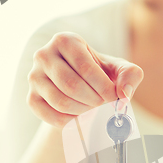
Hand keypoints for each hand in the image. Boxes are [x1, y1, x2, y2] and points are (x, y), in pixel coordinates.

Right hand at [27, 32, 143, 126]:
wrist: (83, 87)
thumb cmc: (103, 74)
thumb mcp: (121, 70)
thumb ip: (130, 76)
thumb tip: (124, 95)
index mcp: (66, 41)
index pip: (85, 68)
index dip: (103, 88)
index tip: (114, 98)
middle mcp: (44, 55)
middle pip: (71, 85)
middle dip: (94, 101)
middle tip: (104, 106)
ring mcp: (34, 77)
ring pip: (60, 101)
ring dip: (83, 112)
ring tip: (94, 110)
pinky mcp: (31, 98)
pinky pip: (50, 115)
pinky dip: (70, 122)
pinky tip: (82, 118)